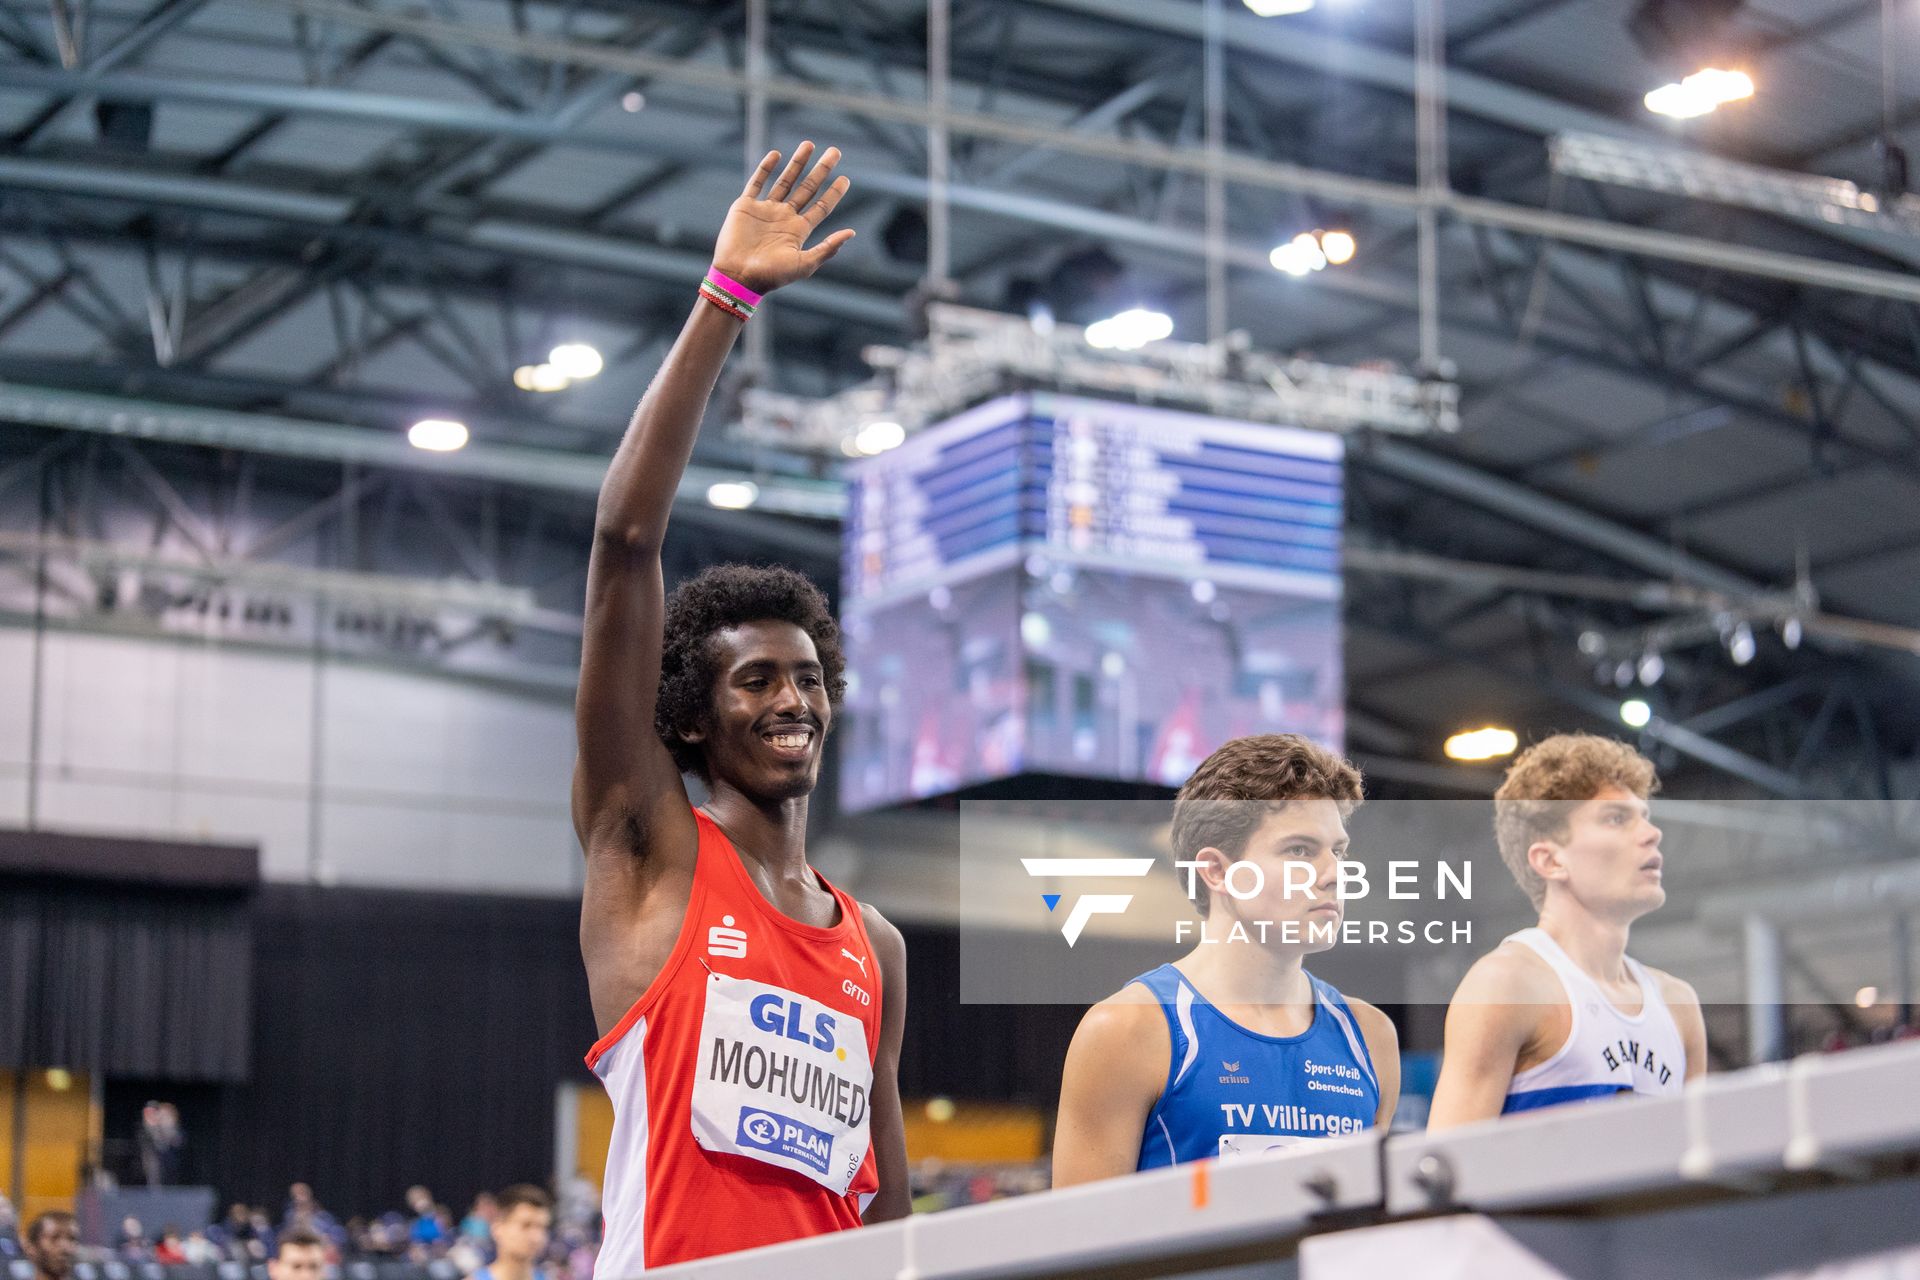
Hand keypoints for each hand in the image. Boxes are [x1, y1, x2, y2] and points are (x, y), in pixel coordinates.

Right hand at [711, 141, 854, 294]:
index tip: (846, 178)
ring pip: (785, 181)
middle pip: (807, 188)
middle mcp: (784, 217)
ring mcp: (765, 210)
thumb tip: (852, 232)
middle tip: (835, 152)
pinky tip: (776, 155)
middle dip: (821, 170)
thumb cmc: (771, 276)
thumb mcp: (804, 264)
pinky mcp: (746, 206)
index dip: (834, 193)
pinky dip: (765, 168)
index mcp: (799, 231)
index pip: (821, 207)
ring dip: (797, 163)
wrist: (737, 277)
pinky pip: (757, 182)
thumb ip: (827, 248)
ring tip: (809, 144)